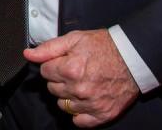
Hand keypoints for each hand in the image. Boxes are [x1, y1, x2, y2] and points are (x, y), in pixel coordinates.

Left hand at [24, 29, 138, 126]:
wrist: (133, 58)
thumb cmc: (104, 46)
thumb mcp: (75, 39)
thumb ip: (49, 48)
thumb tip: (28, 54)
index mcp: (71, 69)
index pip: (45, 72)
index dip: (52, 65)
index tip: (63, 62)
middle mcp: (80, 89)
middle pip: (52, 89)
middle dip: (59, 79)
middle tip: (73, 71)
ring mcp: (91, 104)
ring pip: (63, 105)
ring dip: (67, 95)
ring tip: (80, 84)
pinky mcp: (102, 115)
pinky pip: (79, 121)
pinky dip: (79, 113)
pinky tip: (84, 100)